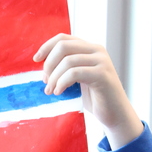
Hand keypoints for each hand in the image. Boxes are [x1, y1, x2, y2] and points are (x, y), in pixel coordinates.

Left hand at [34, 35, 142, 149]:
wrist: (115, 113)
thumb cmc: (95, 97)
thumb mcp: (79, 77)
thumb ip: (67, 67)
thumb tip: (43, 63)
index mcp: (89, 49)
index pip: (63, 38)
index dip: (46, 46)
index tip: (36, 59)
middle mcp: (97, 51)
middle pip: (63, 46)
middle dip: (49, 64)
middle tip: (45, 81)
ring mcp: (101, 61)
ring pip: (67, 61)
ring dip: (53, 78)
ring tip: (50, 91)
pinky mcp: (102, 75)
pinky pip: (74, 73)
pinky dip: (62, 83)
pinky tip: (59, 92)